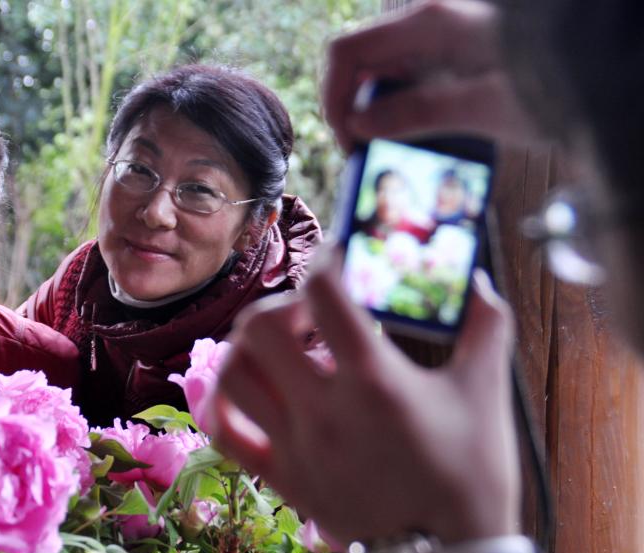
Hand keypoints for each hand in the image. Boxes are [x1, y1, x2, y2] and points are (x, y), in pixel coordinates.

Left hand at [210, 249, 519, 545]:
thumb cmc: (470, 473)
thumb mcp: (485, 393)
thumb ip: (485, 328)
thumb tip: (478, 282)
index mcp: (374, 381)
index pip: (325, 294)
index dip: (327, 259)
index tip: (339, 257)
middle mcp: (323, 409)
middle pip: (258, 327)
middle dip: (282, 304)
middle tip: (313, 314)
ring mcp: (294, 445)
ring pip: (231, 374)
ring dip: (247, 347)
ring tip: (280, 348)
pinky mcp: (281, 476)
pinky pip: (224, 432)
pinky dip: (220, 403)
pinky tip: (244, 388)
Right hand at [322, 0, 540, 150]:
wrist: (596, 70)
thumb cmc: (551, 82)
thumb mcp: (482, 107)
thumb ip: (416, 113)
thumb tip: (359, 125)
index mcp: (428, 25)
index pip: (347, 53)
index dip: (334, 97)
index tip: (347, 140)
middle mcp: (428, 22)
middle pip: (358, 60)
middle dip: (349, 106)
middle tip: (363, 151)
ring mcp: (438, 35)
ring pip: (379, 69)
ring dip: (372, 109)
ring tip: (386, 147)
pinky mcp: (450, 51)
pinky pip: (405, 75)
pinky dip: (396, 104)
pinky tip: (411, 132)